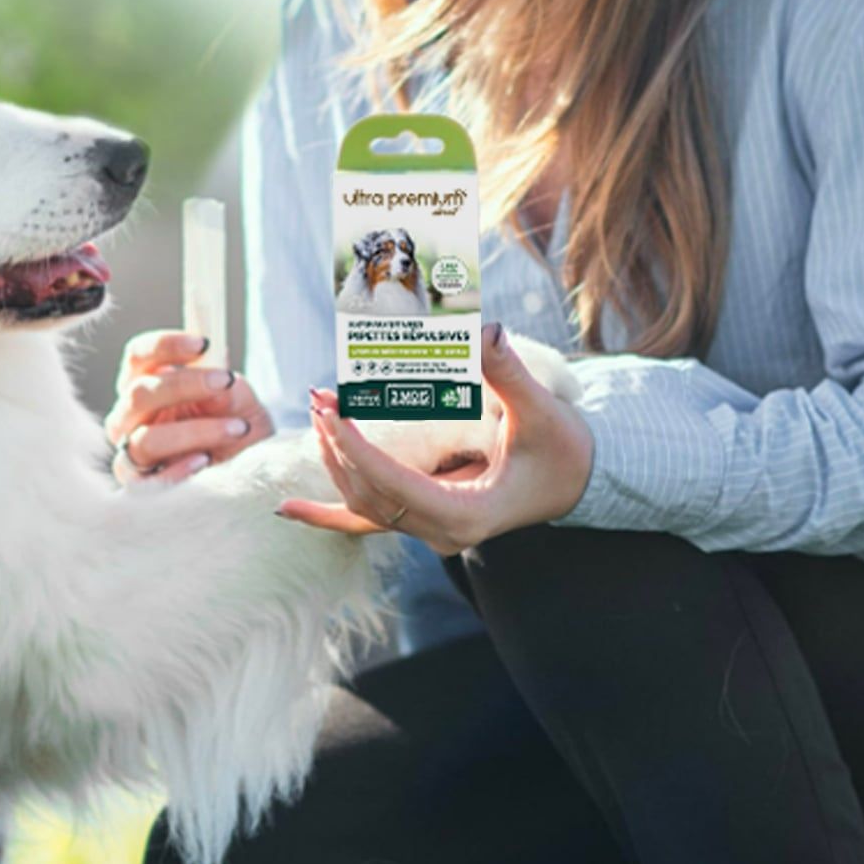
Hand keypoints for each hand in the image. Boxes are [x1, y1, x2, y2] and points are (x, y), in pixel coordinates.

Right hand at [105, 329, 273, 487]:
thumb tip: (219, 383)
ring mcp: (131, 452)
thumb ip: (228, 390)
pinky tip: (205, 460)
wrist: (249, 471)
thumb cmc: (235, 426)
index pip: (139, 355)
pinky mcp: (139, 487)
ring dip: (195, 431)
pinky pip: (146, 482)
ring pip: (146, 439)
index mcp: (146, 383)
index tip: (204, 343)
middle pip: (139, 393)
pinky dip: (177, 471)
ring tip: (236, 428)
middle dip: (185, 384)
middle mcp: (130, 415)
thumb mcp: (241, 402)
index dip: (166, 345)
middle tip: (224, 381)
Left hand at [276, 323, 594, 554]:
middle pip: (370, 495)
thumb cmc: (564, 449)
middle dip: (339, 446)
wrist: (577, 481)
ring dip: (334, 460)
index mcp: (467, 517)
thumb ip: (508, 373)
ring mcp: (428, 530)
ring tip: (317, 410)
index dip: (360, 450)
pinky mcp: (420, 518)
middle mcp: (441, 534)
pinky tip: (285, 507)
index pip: (396, 487)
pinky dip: (326, 514)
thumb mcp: (542, 411)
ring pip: (363, 504)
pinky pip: (366, 519)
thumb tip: (484, 330)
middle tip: (319, 396)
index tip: (334, 413)